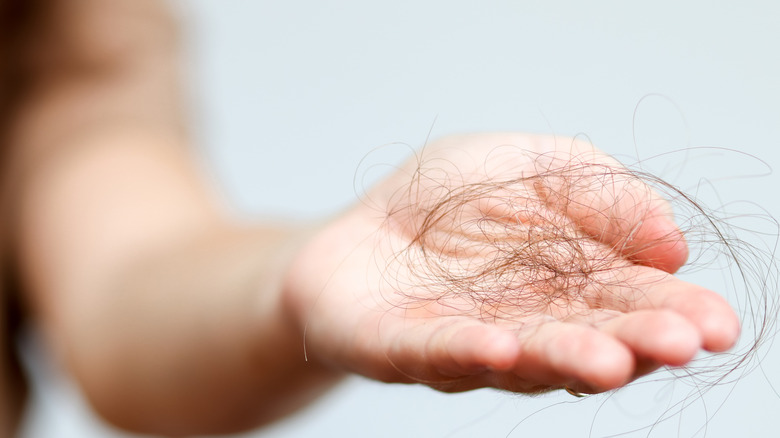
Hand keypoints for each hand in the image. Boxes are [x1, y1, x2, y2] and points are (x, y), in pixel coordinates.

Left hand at [284, 133, 738, 394]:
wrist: (353, 231)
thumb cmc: (441, 200)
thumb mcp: (525, 164)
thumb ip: (597, 189)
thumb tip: (670, 245)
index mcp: (559, 283)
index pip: (623, 300)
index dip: (670, 312)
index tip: (713, 323)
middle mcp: (522, 323)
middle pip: (583, 337)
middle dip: (633, 342)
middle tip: (681, 345)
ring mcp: (461, 341)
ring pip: (520, 355)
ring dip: (564, 356)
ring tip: (610, 360)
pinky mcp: (397, 346)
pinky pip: (433, 350)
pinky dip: (467, 351)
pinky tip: (500, 346)